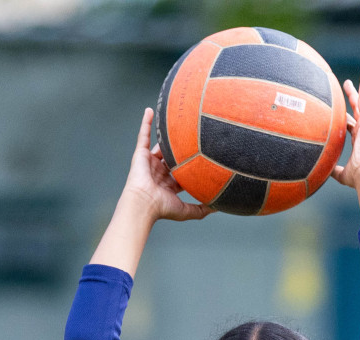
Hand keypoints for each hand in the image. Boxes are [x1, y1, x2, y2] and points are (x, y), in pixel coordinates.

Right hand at [119, 108, 210, 224]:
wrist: (144, 204)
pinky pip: (143, 135)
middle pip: (172, 156)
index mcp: (168, 184)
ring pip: (160, 145)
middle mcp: (159, 172)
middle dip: (180, 147)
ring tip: (177, 119)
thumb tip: (219, 207)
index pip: (182, 172)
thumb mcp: (187, 211)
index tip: (204, 155)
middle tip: (193, 134)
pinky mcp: (140, 154)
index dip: (191, 164)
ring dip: (167, 134)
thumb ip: (202, 209)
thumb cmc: (163, 208)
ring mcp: (149, 162)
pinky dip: (145, 123)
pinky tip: (150, 110)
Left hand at [331, 65, 359, 190]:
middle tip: (349, 82)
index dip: (347, 115)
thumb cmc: (357, 177)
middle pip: (359, 107)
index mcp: (358, 139)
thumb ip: (333, 171)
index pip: (351, 123)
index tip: (341, 108)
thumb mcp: (341, 174)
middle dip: (355, 94)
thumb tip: (322, 174)